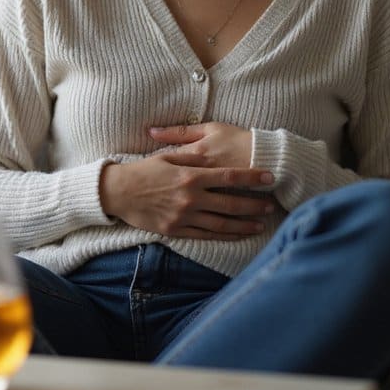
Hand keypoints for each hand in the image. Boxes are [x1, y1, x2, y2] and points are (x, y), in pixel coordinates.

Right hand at [98, 122, 275, 239]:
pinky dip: (224, 235)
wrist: (118, 192)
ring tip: (260, 224)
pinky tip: (237, 234)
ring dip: (244, 224)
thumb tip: (212, 154)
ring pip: (222, 223)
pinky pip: (206, 235)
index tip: (269, 177)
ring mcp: (184, 216)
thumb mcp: (167, 156)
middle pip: (231, 203)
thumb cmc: (142, 170)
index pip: (229, 176)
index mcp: (190, 175)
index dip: (252, 177)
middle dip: (254, 204)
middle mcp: (190, 197)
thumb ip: (191, 156)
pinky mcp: (176, 230)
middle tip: (271, 205)